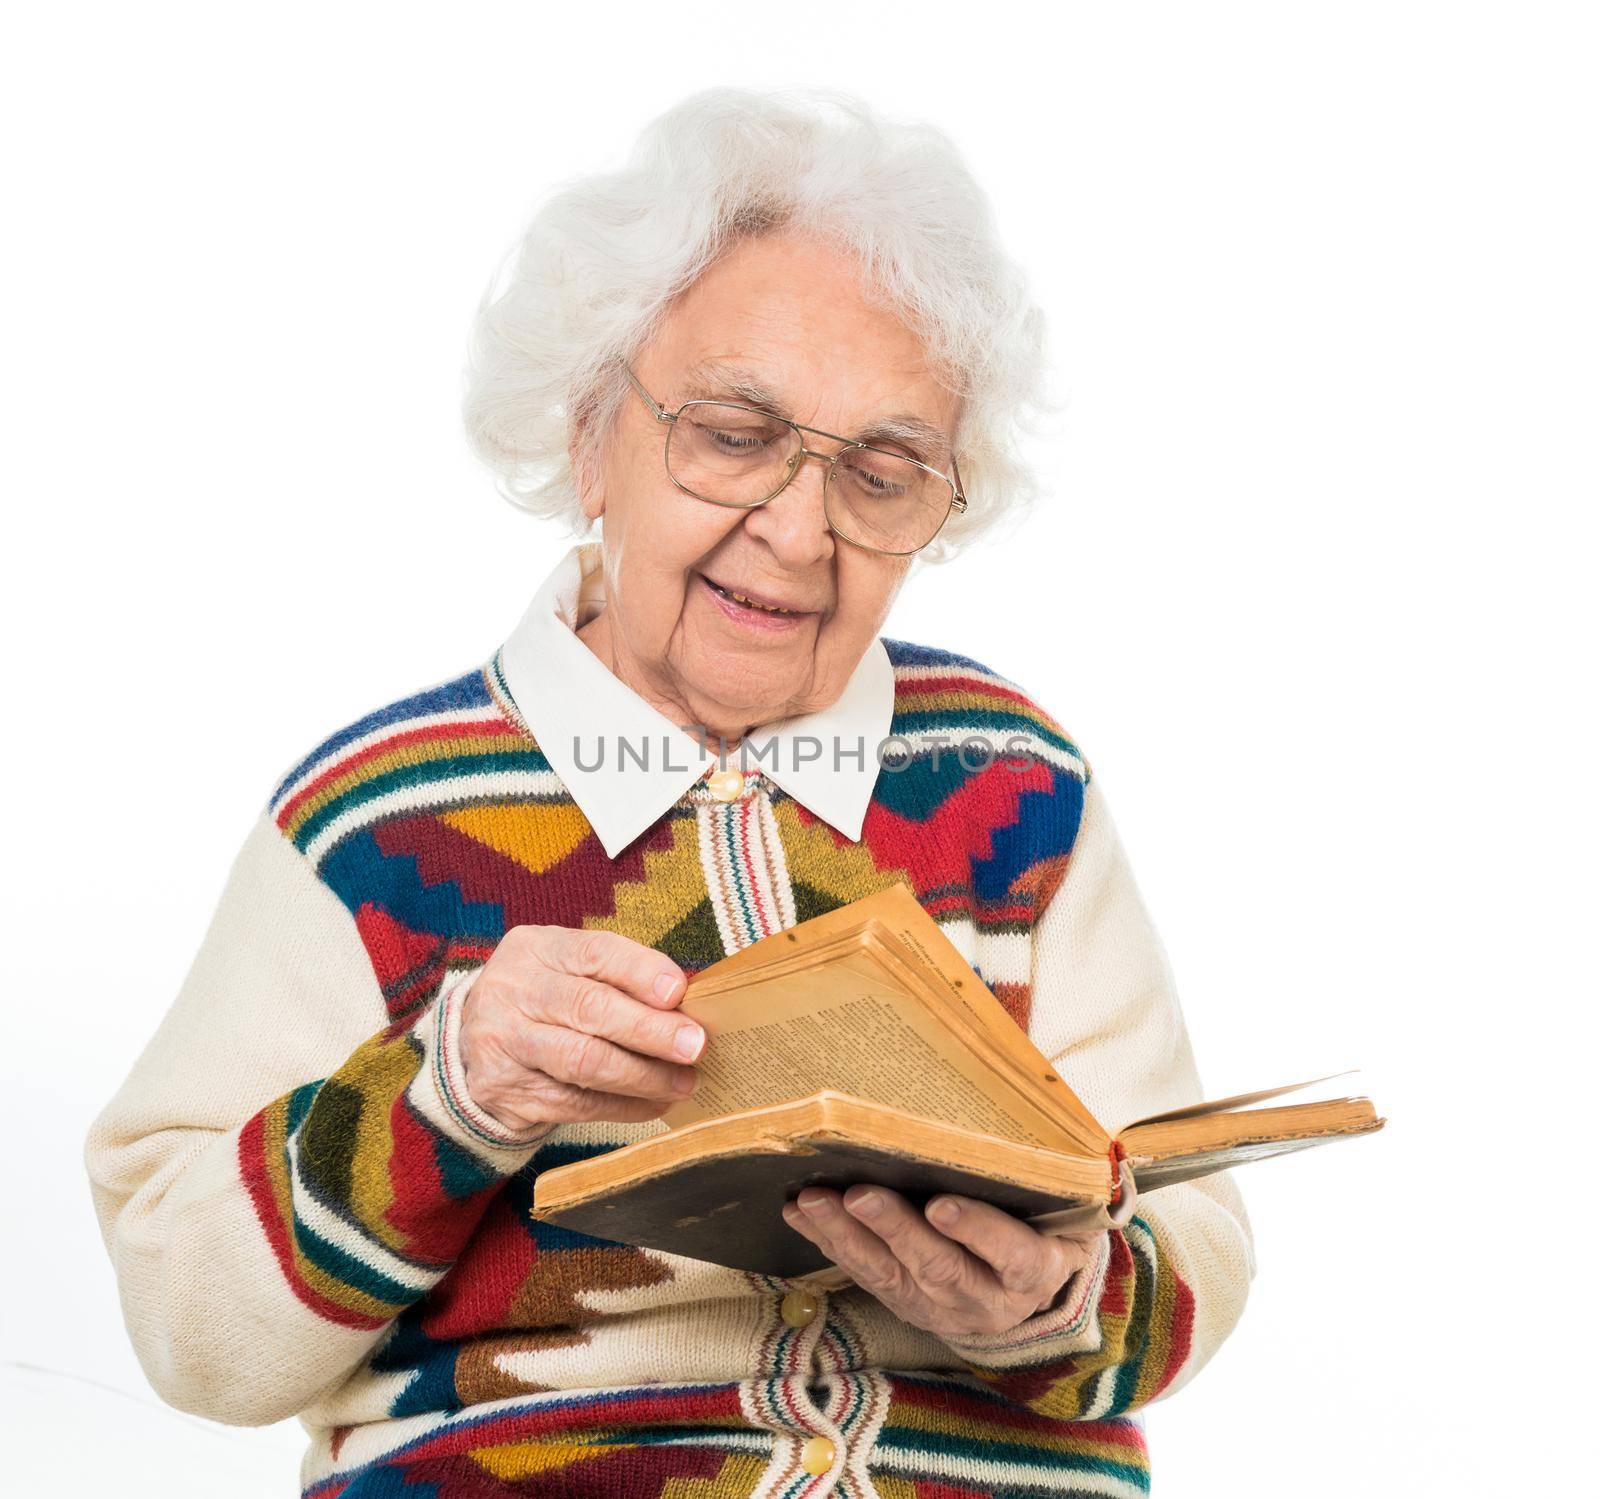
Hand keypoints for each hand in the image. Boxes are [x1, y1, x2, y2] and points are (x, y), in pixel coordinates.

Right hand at [457, 925, 701, 1133]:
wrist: (474, 1043)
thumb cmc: (546, 1000)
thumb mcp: (570, 970)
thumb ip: (618, 979)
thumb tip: (685, 1004)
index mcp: (535, 949)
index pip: (594, 952)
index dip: (640, 971)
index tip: (679, 991)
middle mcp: (511, 990)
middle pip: (589, 1008)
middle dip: (650, 1029)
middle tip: (694, 1046)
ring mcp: (502, 1042)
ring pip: (583, 1061)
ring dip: (643, 1076)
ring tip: (683, 1083)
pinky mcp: (505, 1090)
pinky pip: (575, 1103)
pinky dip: (623, 1106)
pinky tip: (654, 1103)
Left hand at [781, 1184, 1105, 1340]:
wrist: (1028, 1295)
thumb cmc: (1045, 1227)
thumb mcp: (1065, 1213)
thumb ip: (1050, 1178)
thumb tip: (1041, 1110)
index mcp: (1034, 1270)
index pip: (1011, 1254)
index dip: (977, 1231)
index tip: (942, 1206)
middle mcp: (986, 1298)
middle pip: (939, 1267)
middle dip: (895, 1229)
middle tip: (860, 1195)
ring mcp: (940, 1307)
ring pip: (891, 1275)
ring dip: (847, 1237)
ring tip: (815, 1201)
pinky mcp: (903, 1303)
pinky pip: (863, 1275)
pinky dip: (829, 1243)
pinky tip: (802, 1213)